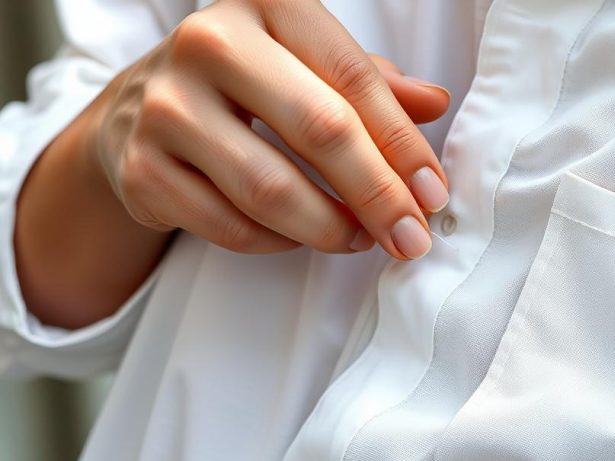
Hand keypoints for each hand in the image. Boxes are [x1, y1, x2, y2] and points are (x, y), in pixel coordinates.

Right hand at [90, 0, 450, 259]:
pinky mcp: (140, 169)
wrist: (141, 110)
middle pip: (320, 130)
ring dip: (332, 228)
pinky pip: (232, 227)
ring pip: (272, 191)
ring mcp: (166, 106)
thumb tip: (434, 104)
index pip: (353, 79)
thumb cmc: (249, 84)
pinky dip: (279, 243)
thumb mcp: (308, 66)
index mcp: (265, 5)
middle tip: (411, 237)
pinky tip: (300, 236)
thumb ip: (369, 85)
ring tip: (361, 238)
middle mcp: (208, 43)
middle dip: (378, 195)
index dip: (403, 145)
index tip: (433, 195)